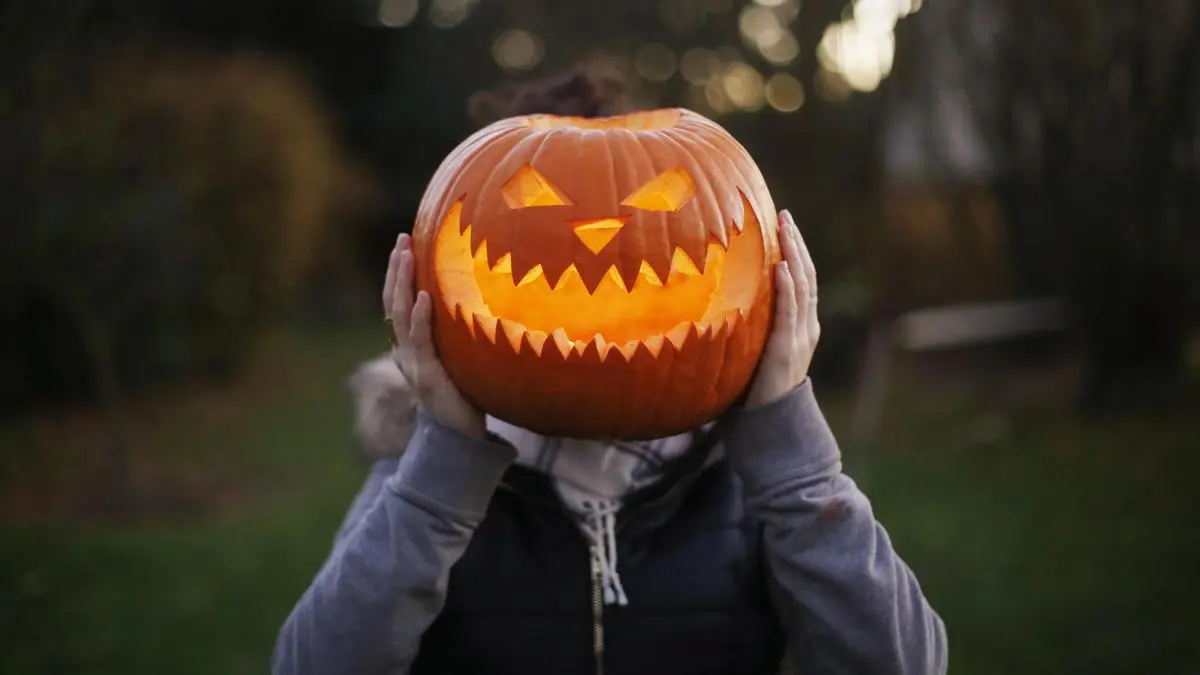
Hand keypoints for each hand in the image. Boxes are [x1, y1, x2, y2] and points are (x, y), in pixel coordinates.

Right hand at [384, 233, 485, 438]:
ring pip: (400, 316)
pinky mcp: (428, 376)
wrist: (460, 437)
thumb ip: (455, 334)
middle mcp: (405, 351)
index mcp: (409, 346)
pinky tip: (425, 297)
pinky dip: (420, 318)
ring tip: (407, 255)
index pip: (396, 302)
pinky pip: (421, 342)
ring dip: (403, 283)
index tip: (404, 244)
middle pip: (392, 303)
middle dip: (396, 269)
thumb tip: (475, 301)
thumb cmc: (464, 394)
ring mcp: (413, 363)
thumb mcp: (457, 357)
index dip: (397, 274)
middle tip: (401, 239)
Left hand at [744, 210, 820, 407]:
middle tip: (784, 215)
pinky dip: (789, 286)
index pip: (801, 280)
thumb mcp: (752, 350)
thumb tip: (716, 304)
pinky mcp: (788, 347)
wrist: (770, 424)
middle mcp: (805, 326)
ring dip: (794, 254)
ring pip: (803, 286)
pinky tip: (783, 266)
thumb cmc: (753, 389)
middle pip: (806, 275)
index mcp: (799, 325)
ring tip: (785, 228)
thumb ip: (746, 328)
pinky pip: (791, 311)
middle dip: (796, 243)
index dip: (794, 251)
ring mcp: (800, 336)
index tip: (783, 224)